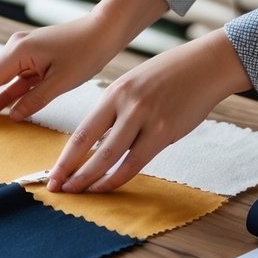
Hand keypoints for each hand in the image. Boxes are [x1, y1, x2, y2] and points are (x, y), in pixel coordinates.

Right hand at [0, 15, 120, 123]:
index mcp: (19, 52)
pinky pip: (18, 77)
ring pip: (5, 78)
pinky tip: (4, 107)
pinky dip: (12, 91)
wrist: (104, 30)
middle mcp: (17, 48)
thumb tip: (13, 116)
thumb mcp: (60, 82)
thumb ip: (33, 100)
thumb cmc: (86, 52)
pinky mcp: (36, 56)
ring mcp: (26, 52)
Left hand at [46, 28, 252, 193]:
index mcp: (113, 94)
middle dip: (71, 172)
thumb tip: (99, 146)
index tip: (52, 174)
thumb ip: (116, 115)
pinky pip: (136, 162)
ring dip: (91, 179)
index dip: (65, 157)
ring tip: (79, 192)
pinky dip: (118, 177)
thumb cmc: (167, 77)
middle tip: (57, 188)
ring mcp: (146, 118)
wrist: (204, 65)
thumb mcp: (132, 87)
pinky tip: (107, 186)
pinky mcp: (165, 131)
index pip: (81, 132)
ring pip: (111, 158)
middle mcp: (125, 106)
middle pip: (91, 146)